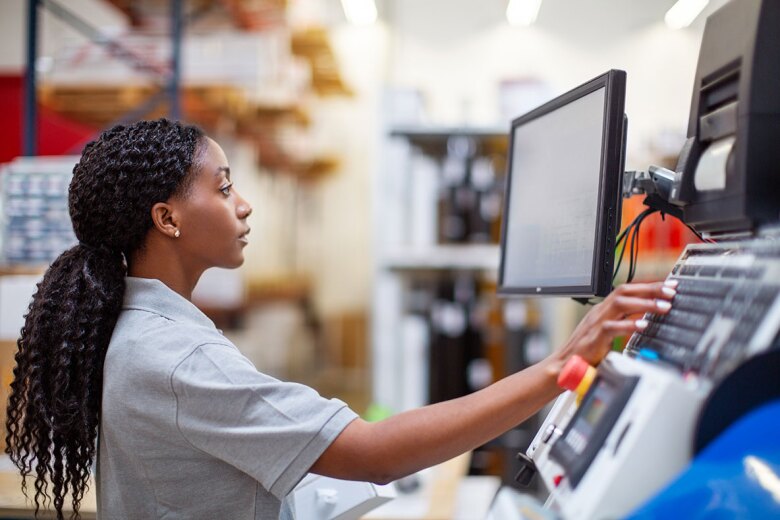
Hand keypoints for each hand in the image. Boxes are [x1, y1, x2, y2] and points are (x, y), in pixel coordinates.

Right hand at [557, 280, 676, 365]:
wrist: (566, 364)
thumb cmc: (588, 350)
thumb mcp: (608, 332)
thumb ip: (623, 323)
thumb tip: (646, 320)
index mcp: (604, 309)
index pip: (627, 290)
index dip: (648, 286)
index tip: (669, 285)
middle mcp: (600, 312)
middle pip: (625, 291)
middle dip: (650, 289)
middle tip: (672, 291)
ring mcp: (596, 323)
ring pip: (620, 304)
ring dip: (645, 303)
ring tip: (664, 306)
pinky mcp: (594, 337)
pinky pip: (612, 327)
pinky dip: (628, 325)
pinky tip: (642, 326)